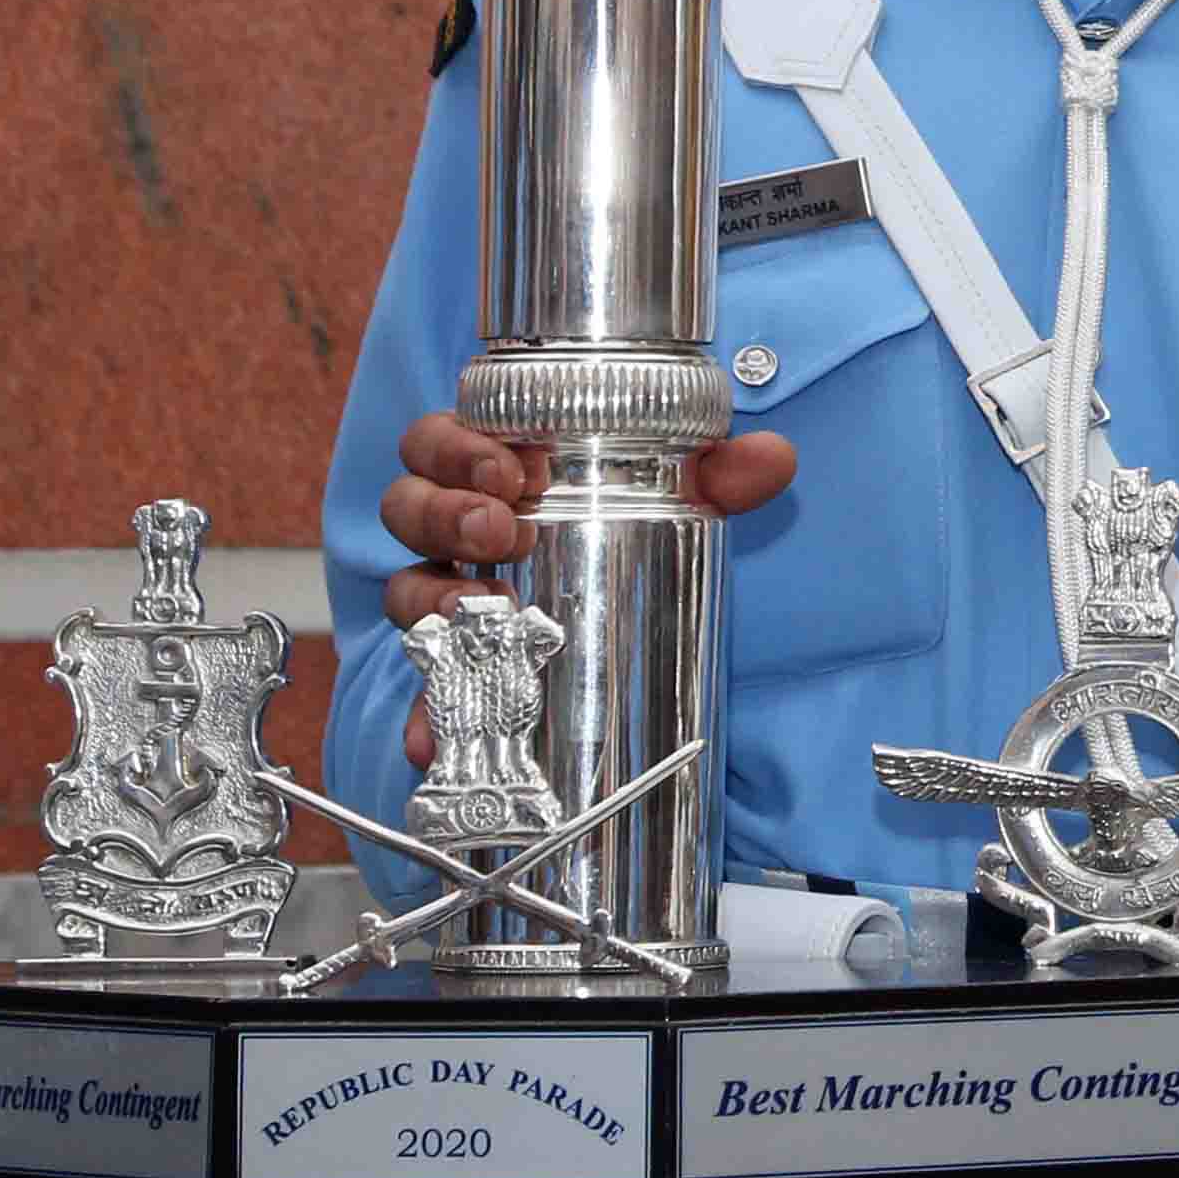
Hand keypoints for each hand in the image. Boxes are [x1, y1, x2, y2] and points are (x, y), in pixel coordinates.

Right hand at [379, 410, 793, 757]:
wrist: (640, 616)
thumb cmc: (636, 528)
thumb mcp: (685, 497)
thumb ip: (725, 474)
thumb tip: (773, 458)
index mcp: (494, 471)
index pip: (441, 440)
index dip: (458, 447)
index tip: (512, 470)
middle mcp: (456, 531)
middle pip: (408, 504)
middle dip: (445, 512)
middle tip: (503, 529)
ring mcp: (449, 599)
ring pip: (406, 588)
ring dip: (432, 598)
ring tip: (485, 610)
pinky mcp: (456, 667)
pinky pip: (426, 688)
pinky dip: (423, 713)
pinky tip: (427, 737)